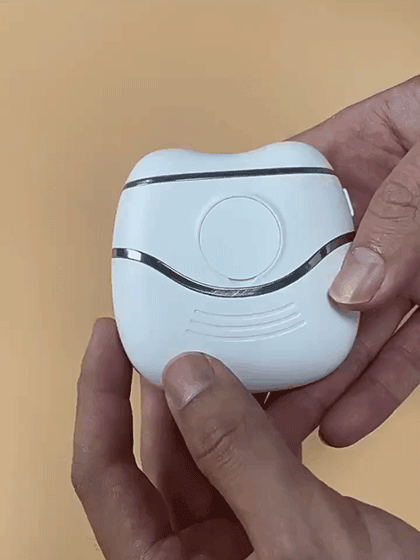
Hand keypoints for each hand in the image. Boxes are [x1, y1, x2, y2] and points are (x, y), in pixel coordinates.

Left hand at [72, 319, 419, 558]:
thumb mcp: (298, 538)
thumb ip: (238, 457)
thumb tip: (189, 381)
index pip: (104, 472)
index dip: (98, 399)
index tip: (108, 341)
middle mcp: (193, 554)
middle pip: (158, 451)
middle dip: (164, 386)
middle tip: (168, 331)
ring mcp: (234, 536)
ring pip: (209, 446)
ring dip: (218, 396)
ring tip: (219, 344)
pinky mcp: (273, 521)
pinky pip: (255, 453)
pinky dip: (263, 416)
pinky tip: (272, 382)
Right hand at [261, 73, 419, 448]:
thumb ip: (400, 212)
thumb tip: (353, 283)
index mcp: (356, 152)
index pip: (281, 200)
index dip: (245, 246)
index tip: (219, 294)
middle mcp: (371, 215)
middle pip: (307, 281)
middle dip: (276, 335)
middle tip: (243, 379)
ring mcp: (404, 260)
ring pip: (351, 329)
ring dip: (319, 381)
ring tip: (283, 419)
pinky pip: (405, 350)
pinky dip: (378, 388)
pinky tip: (345, 417)